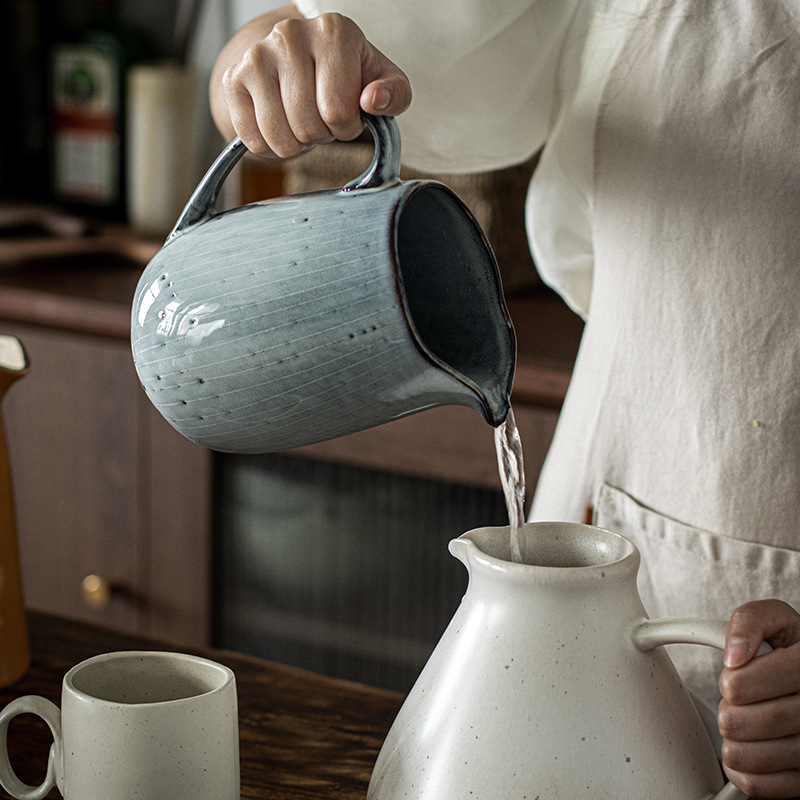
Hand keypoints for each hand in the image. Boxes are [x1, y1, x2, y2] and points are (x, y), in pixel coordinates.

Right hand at [210, 4, 410, 157]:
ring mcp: (257, 55)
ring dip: (296, 144)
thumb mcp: (382, 82)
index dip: (346, 127)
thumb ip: (394, 94)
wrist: (298, 59)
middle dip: (321, 136)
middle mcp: (291, 35)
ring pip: (279, 138)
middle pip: (308, 126)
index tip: (346, 115)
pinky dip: (269, 147)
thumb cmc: (347, 76)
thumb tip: (374, 100)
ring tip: (302, 122)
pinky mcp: (233, 78)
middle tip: (322, 120)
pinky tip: (280, 125)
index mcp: (334, 32)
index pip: (338, 110)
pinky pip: (253, 140)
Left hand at [719, 599, 799, 797]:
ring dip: (732, 740)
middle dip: (728, 709)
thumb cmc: (789, 650)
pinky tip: (747, 749)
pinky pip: (760, 786)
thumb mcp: (775, 621)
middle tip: (736, 702)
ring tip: (743, 723)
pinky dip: (741, 770)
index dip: (728, 682)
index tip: (734, 677)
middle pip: (743, 722)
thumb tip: (733, 654)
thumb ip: (749, 621)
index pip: (740, 686)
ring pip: (749, 756)